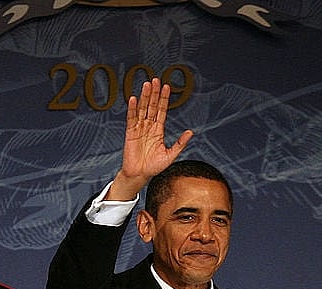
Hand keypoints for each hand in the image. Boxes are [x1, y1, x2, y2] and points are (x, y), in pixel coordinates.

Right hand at [109, 77, 193, 198]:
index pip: (162, 110)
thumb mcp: (170, 155)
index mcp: (158, 130)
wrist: (140, 175)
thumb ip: (180, 143)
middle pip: (152, 106)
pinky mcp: (130, 132)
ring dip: (145, 97)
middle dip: (155, 93)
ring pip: (142, 109)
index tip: (167, 87)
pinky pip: (131, 118)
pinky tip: (134, 99)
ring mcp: (139, 128)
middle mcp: (149, 126)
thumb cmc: (154, 167)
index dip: (164, 99)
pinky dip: (132, 109)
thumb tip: (191, 132)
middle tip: (156, 80)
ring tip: (147, 84)